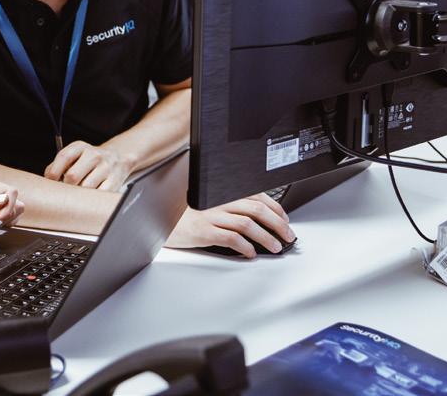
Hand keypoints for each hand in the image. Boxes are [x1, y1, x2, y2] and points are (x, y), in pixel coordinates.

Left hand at [44, 140, 132, 190]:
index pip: (64, 157)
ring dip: (78, 194)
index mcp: (80, 147)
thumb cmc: (88, 161)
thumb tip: (47, 181)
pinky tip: (88, 196)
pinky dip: (90, 198)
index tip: (50, 181)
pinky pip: (98, 194)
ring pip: (85, 187)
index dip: (53, 172)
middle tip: (65, 189)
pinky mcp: (114, 181)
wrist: (117, 158)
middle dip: (66, 186)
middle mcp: (94, 155)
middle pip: (73, 176)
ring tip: (77, 193)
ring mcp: (105, 168)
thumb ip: (58, 165)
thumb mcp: (74, 156)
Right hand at [166, 194, 294, 257]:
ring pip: (248, 224)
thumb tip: (257, 221)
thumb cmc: (183, 217)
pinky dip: (245, 246)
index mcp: (221, 194)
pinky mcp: (204, 232)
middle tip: (287, 235)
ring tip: (275, 247)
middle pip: (256, 209)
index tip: (284, 219)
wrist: (159, 223)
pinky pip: (231, 238)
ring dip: (266, 237)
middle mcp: (217, 202)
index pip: (256, 196)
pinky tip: (251, 253)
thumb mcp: (208, 207)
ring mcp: (210, 216)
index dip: (275, 208)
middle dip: (277, 223)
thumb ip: (229, 209)